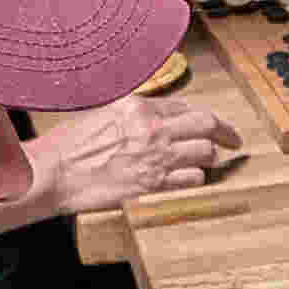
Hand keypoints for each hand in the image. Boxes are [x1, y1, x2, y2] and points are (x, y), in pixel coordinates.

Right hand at [27, 96, 240, 208]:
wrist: (54, 174)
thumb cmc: (69, 146)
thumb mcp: (103, 114)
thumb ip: (134, 116)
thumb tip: (158, 118)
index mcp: (138, 105)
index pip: (184, 105)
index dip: (202, 116)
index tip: (211, 123)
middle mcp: (151, 127)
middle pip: (206, 123)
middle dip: (226, 132)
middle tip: (235, 140)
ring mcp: (154, 156)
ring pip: (205, 152)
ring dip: (210, 158)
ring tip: (210, 162)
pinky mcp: (153, 183)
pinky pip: (192, 178)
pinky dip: (196, 178)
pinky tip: (190, 178)